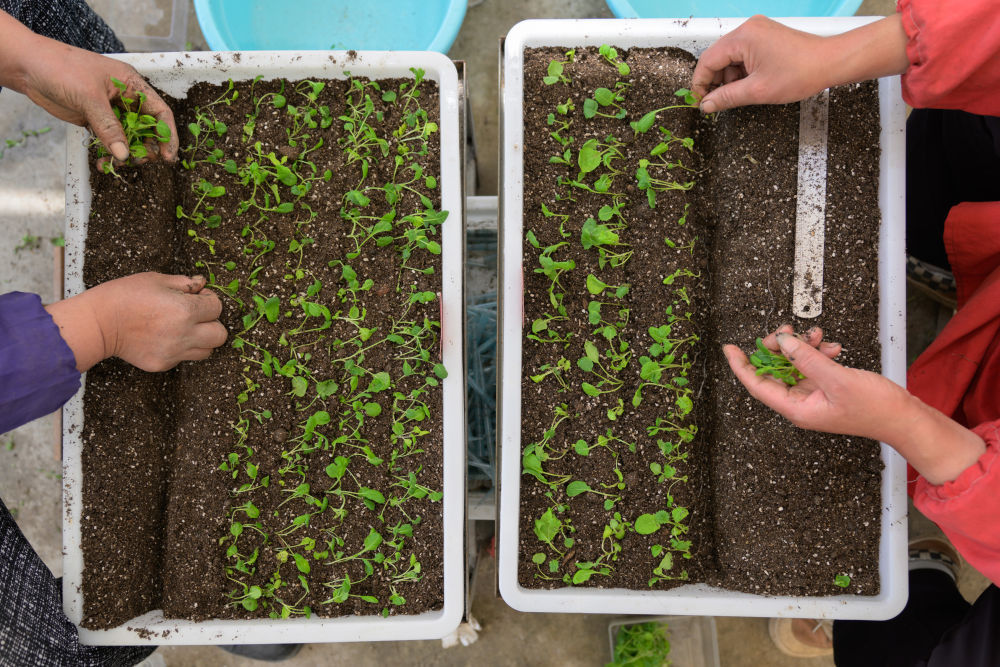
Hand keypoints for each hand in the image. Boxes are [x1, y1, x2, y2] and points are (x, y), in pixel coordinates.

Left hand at [0, 11, 177, 163]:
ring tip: (118, 163)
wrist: (28, 68)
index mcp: (131, 84)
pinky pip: (110, 141)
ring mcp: (110, 111)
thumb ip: (109, 127)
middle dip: (146, 147)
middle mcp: (125, 98)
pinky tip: (104, 162)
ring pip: (129, 138)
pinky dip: (110, 153)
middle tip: (139, 161)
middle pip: (147, 128)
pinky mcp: (95, 121)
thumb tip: (124, 154)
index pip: (159, 111)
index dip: (167, 134)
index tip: (167, 155)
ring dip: (127, 153)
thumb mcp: (89, 97)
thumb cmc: (61, 68)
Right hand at [47, 273, 226, 372]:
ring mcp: (174, 352)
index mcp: (185, 310)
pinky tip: (162, 337)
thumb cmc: (124, 295)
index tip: (196, 297)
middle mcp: (184, 334)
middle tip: (196, 316)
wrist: (97, 323)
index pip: (217, 308)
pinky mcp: (163, 364)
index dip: (209, 300)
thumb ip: (185, 283)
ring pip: (207, 351)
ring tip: (182, 328)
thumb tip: (202, 284)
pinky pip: (183, 358)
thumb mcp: (156, 279)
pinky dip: (180, 349)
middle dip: (212, 323)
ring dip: (201, 339)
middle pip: (220, 335)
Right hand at [691, 14, 909, 113]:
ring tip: (739, 95)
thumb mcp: (758, 91)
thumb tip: (707, 104)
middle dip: (715, 81)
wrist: (830, 62)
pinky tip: (749, 85)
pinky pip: (743, 54)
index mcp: (743, 37)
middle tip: (716, 102)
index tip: (698, 100)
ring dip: (729, 78)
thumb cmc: (803, 71)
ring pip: (730, 57)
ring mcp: (757, 31)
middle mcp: (748, 29)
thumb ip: (727, 98)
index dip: (700, 83)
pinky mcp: (765, 36)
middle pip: (717, 57)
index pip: (708, 60)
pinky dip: (741, 71)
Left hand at [724, 325, 986, 484]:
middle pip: (775, 371)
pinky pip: (813, 366)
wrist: (905, 418)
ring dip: (802, 347)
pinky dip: (818, 353)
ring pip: (795, 365)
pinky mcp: (828, 388)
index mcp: (796, 409)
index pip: (757, 385)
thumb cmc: (875, 407)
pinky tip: (831, 345)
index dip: (741, 366)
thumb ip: (807, 359)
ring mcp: (814, 396)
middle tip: (785, 330)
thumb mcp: (838, 379)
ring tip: (816, 335)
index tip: (729, 348)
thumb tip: (783, 342)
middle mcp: (801, 404)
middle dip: (778, 348)